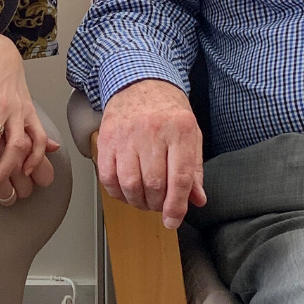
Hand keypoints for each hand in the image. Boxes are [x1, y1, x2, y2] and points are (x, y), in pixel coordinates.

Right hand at [97, 78, 205, 228]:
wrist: (140, 82)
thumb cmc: (168, 110)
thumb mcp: (191, 134)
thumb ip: (194, 169)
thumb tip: (197, 200)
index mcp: (180, 128)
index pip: (179, 177)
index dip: (177, 206)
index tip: (174, 220)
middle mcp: (153, 130)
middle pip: (154, 184)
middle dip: (158, 204)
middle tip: (160, 205)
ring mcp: (127, 134)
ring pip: (130, 184)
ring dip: (138, 201)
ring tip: (144, 199)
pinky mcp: (107, 138)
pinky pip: (108, 177)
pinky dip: (117, 192)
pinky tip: (126, 190)